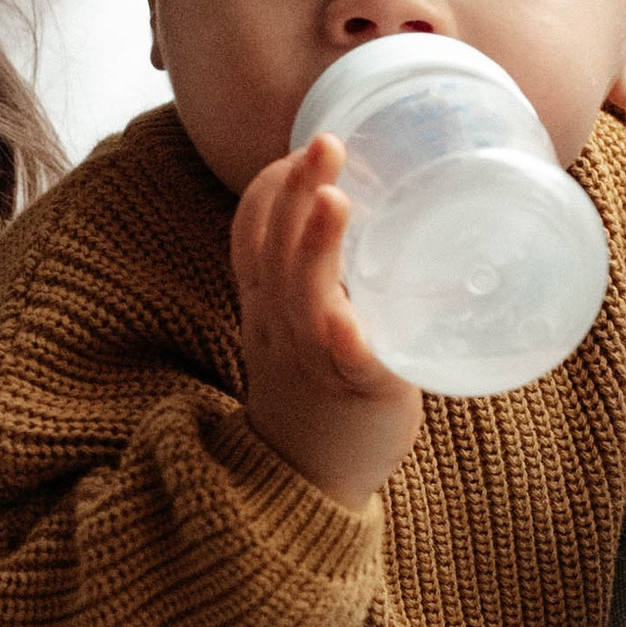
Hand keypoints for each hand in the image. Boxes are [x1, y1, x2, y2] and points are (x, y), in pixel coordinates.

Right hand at [232, 136, 424, 508]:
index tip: (296, 152)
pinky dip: (345, 335)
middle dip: (295, 191)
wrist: (305, 483)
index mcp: (267, 306)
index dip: (267, 189)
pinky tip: (349, 317)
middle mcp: (280, 326)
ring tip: (336, 200)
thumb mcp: (297, 329)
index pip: (249, 235)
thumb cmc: (316, 396)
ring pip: (303, 297)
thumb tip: (376, 225)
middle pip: (273, 250)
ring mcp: (314, 359)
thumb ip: (319, 281)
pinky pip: (345, 361)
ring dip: (315, 246)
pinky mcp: (357, 391)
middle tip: (325, 143)